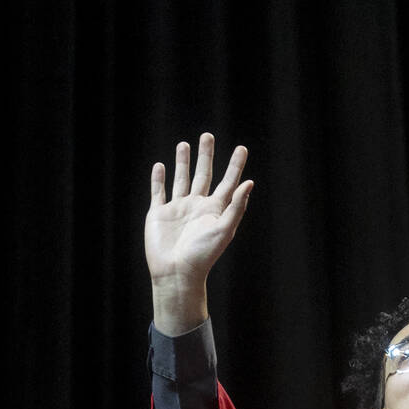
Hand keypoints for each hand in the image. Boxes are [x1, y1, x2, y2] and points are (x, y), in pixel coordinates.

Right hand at [145, 133, 252, 333]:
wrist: (176, 273)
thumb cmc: (203, 254)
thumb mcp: (224, 229)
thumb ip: (236, 205)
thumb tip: (249, 182)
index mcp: (215, 210)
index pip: (228, 182)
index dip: (235, 165)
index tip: (241, 148)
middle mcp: (197, 206)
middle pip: (203, 175)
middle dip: (206, 156)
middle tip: (207, 136)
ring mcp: (178, 209)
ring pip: (181, 179)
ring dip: (182, 162)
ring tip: (184, 144)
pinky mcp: (159, 214)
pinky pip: (159, 192)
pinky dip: (159, 179)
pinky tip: (161, 166)